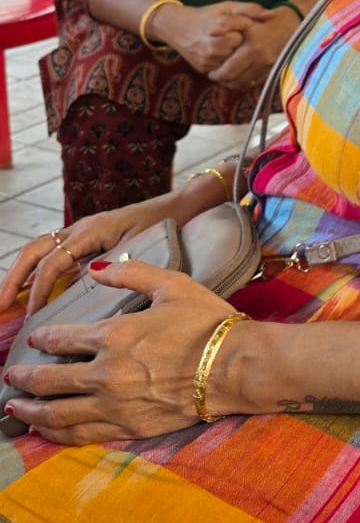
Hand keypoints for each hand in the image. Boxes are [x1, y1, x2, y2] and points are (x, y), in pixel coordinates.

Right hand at [0, 195, 178, 315]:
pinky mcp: (85, 238)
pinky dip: (35, 270)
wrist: (178, 208)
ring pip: (38, 250)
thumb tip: (81, 287)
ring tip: (6, 301)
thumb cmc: (161, 226)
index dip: (40, 289)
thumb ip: (109, 266)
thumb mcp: (136, 248)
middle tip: (0, 307)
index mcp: (90, 230)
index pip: (53, 262)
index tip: (32, 314)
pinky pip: (52, 253)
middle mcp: (79, 229)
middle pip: (34, 251)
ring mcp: (80, 232)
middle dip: (13, 279)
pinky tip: (30, 291)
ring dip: (19, 274)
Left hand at [3, 261, 233, 443]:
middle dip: (24, 379)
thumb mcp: (172, 285)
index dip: (43, 339)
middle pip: (50, 380)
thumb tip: (96, 268)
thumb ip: (131, 273)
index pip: (63, 339)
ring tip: (15, 409)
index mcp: (114, 336)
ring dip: (31, 411)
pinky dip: (57, 433)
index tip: (33, 339)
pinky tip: (46, 430)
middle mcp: (105, 374)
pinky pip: (81, 434)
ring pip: (58, 413)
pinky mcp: (128, 427)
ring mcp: (115, 405)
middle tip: (10, 378)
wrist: (235, 367)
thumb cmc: (207, 323)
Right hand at [153, 0, 274, 78]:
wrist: (177, 27)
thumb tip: (272, 15)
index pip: (241, 39)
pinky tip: (230, 58)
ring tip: (231, 48)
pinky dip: (230, 67)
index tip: (240, 30)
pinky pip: (225, 74)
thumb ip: (250, 9)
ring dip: (236, 59)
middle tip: (235, 40)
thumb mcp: (227, 7)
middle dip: (240, 48)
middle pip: (238, 54)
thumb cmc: (206, 15)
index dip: (243, 34)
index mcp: (216, 31)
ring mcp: (206, 62)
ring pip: (233, 66)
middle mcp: (210, 49)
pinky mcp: (204, 71)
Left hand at [206, 4, 298, 89]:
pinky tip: (240, 76)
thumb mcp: (245, 18)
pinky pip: (256, 84)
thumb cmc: (265, 22)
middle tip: (215, 77)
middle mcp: (262, 62)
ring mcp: (269, 69)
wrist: (292, 25)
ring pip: (246, 85)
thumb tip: (211, 32)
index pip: (229, 71)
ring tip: (226, 78)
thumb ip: (228, 23)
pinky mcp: (274, 73)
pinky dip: (245, 83)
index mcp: (252, 49)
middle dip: (223, 81)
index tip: (210, 73)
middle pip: (236, 82)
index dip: (216, 75)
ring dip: (233, 84)